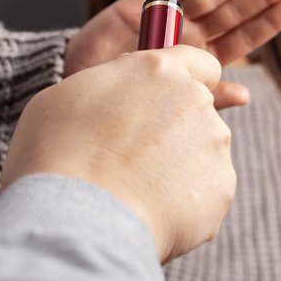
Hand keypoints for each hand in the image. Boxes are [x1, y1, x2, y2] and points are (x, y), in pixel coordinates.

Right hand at [1, 45, 235, 264]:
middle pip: (197, 110)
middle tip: (131, 156)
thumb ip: (107, 87)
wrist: (78, 219)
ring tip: (133, 189)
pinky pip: (205, 192)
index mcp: (157, 69)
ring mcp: (213, 144)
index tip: (168, 99)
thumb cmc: (57, 153)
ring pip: (201, 152)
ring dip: (177, 167)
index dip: (186, 79)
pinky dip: (183, 203)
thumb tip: (117, 97)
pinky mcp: (222, 188)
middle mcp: (194, 100)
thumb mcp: (66, 97)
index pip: (198, 61)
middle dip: (174, 129)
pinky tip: (147, 210)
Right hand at [63, 0, 280, 107]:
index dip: (270, 19)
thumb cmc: (125, 98)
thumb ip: (208, 95)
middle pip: (235, 11)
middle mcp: (190, 34)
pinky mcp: (144, 3)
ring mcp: (169, 17)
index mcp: (202, 59)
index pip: (244, 37)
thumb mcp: (172, 99)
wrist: (78, 86)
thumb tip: (247, 94)